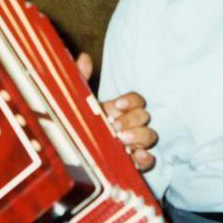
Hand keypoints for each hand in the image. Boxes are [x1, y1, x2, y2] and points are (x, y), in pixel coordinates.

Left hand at [75, 53, 157, 171]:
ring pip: (150, 136)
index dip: (131, 101)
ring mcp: (132, 144)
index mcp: (117, 110)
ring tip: (122, 140)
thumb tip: (84, 58)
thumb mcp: (76, 103)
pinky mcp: (132, 164)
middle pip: (145, 116)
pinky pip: (148, 160)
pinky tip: (136, 156)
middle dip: (133, 119)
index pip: (137, 100)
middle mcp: (128, 126)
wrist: (73, 156)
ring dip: (140, 136)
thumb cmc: (77, 125)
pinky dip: (146, 158)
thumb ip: (80, 80)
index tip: (117, 104)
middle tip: (115, 126)